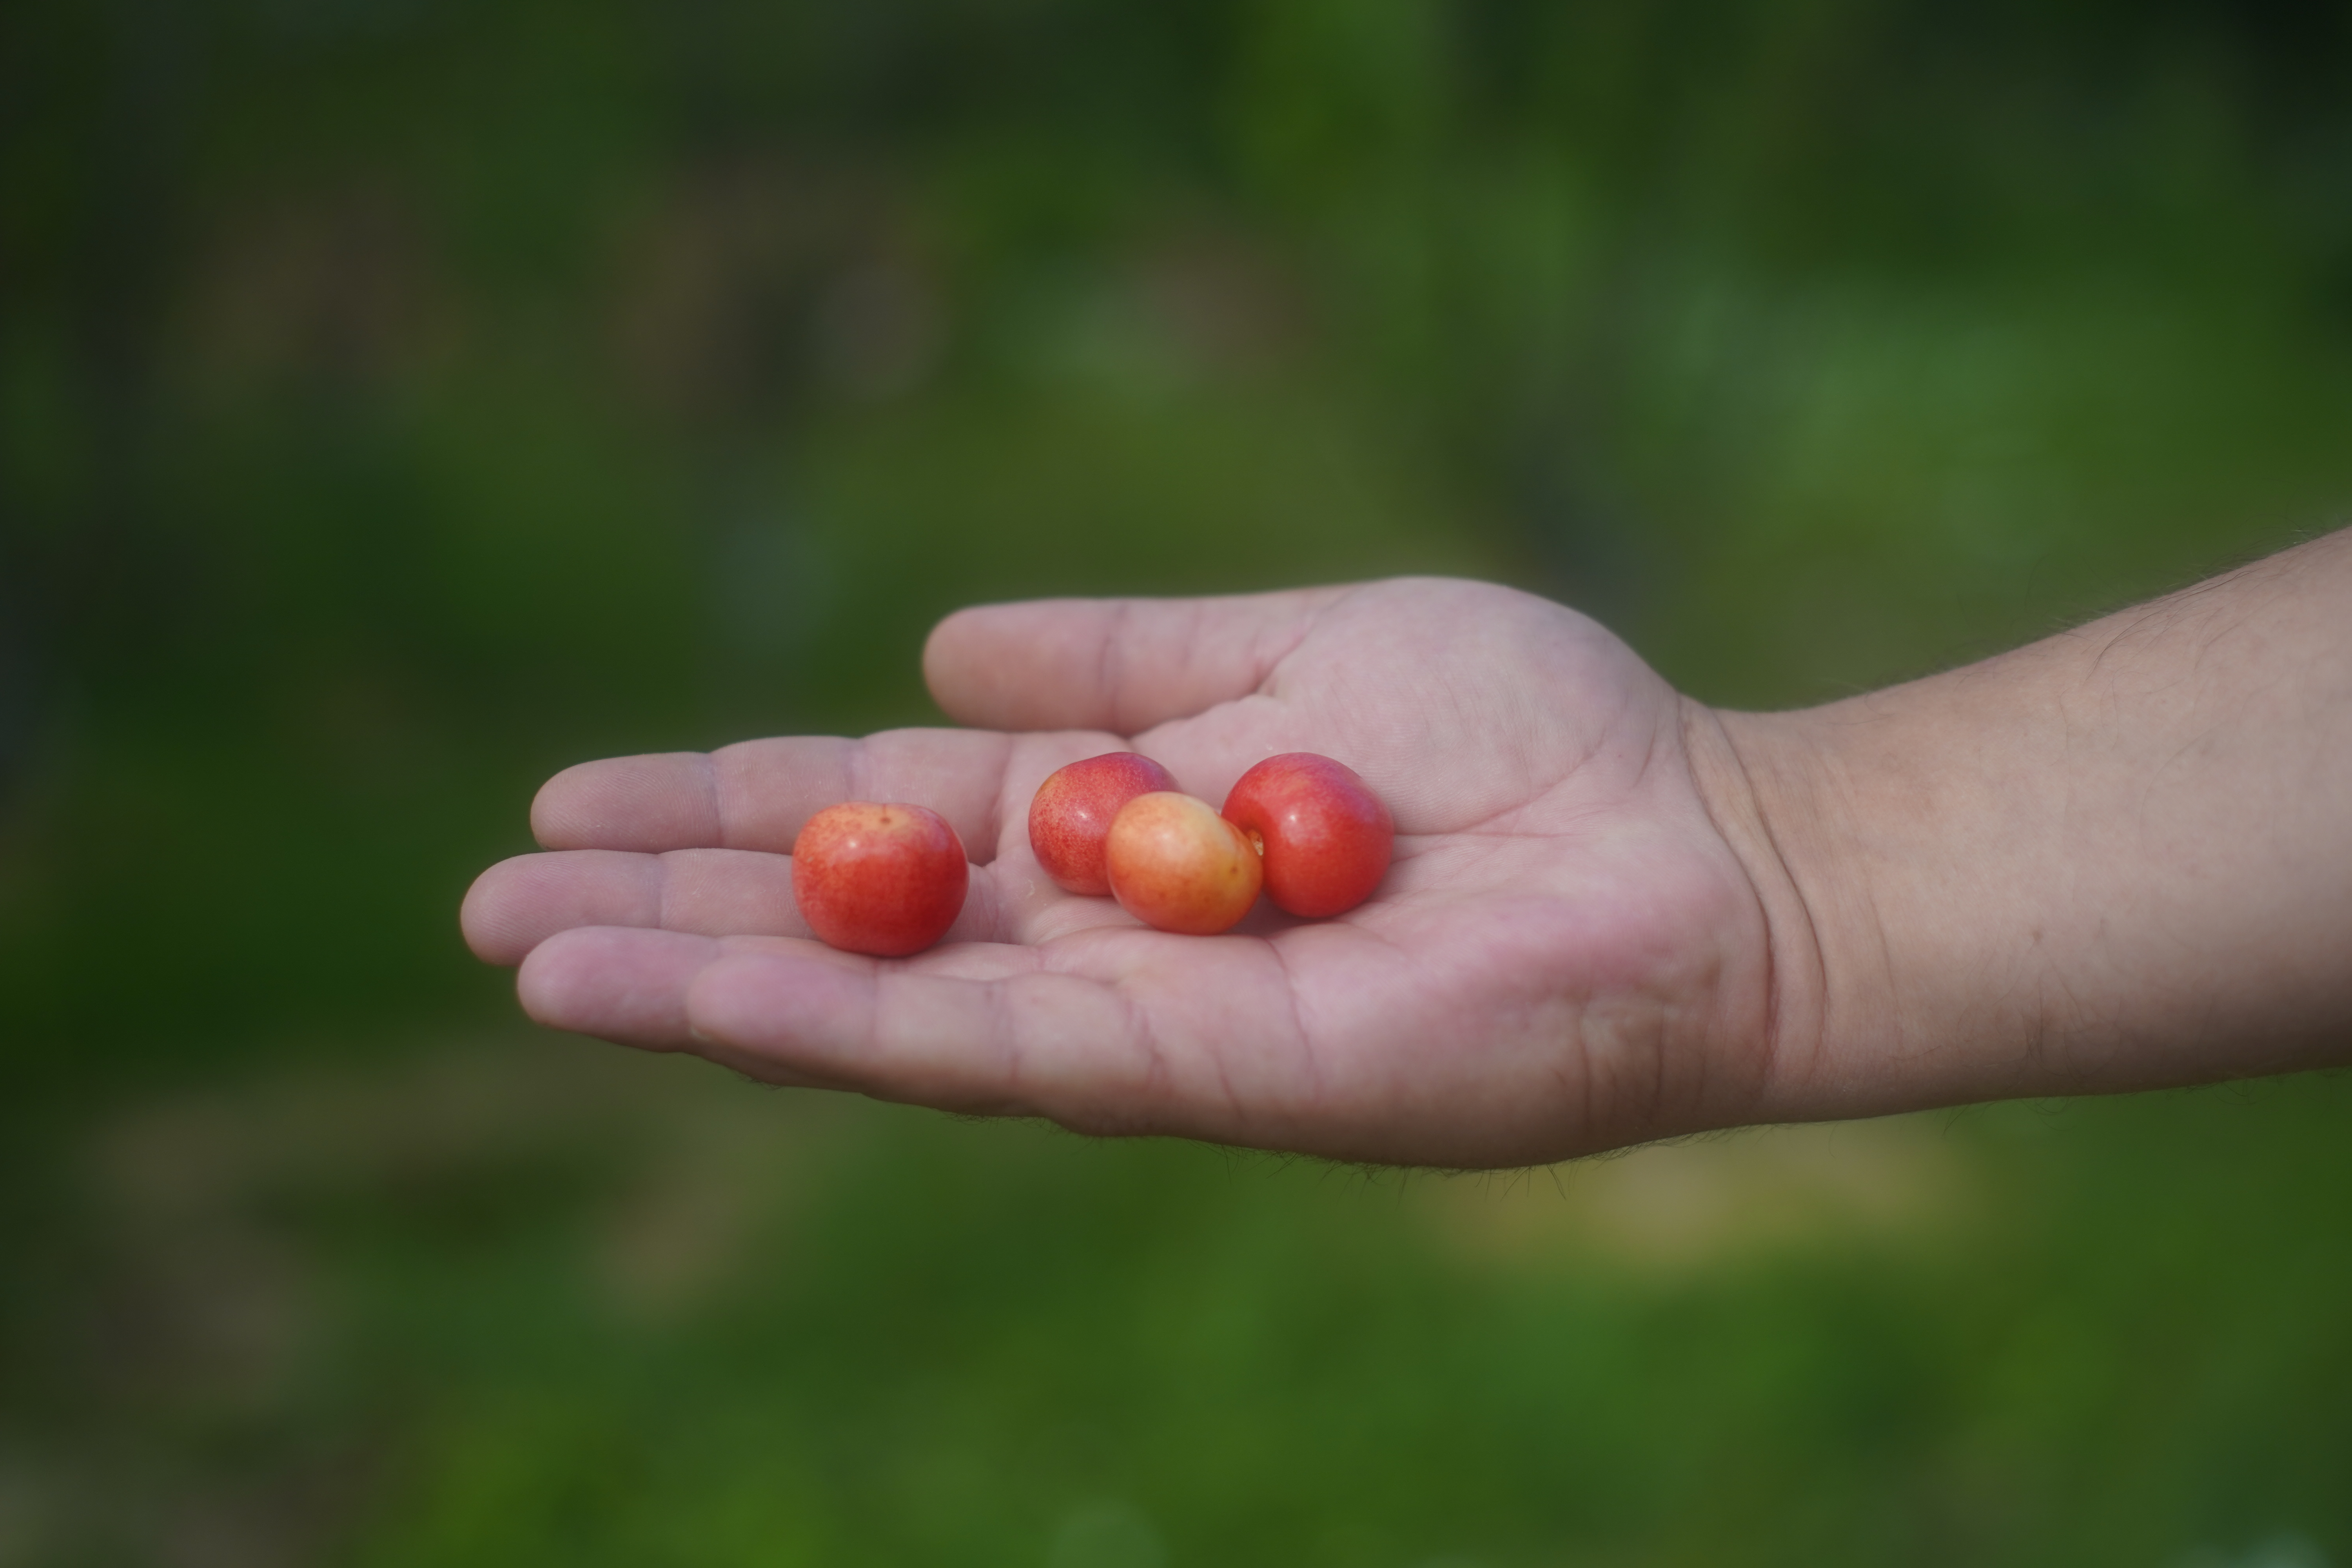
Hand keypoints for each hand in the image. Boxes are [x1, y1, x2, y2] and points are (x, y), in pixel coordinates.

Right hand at [462, 579, 1789, 1167]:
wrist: (1691, 855)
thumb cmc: (1530, 738)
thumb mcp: (1295, 642)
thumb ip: (1128, 653)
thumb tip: (943, 638)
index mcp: (1118, 824)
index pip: (890, 814)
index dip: (741, 803)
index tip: (595, 795)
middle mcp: (1102, 934)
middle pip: (849, 924)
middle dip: (675, 905)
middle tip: (494, 892)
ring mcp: (1133, 1020)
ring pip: (875, 1005)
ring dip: (697, 981)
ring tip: (529, 956)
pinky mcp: (1185, 1080)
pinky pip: (975, 1052)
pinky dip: (826, 1026)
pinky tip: (684, 995)